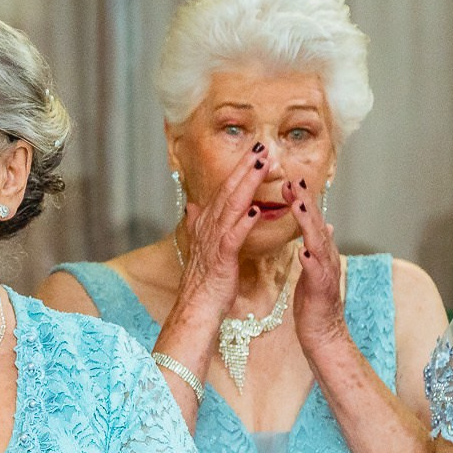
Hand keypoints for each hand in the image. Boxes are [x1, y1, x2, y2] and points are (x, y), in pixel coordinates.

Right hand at [169, 143, 272, 328]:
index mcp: (207, 223)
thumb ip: (197, 223)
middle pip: (229, 191)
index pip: (225, 189)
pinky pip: (233, 236)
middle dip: (245, 167)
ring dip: (246, 185)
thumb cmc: (205, 279)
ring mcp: (214, 241)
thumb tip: (191, 206)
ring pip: (232, 206)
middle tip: (261, 146)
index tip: (255, 151)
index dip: (240, 169)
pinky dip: (242, 223)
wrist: (197, 306)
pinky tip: (254, 210)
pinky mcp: (222, 258)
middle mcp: (209, 227)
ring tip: (261, 166)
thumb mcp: (201, 246)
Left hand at [286, 178, 348, 354]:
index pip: (310, 220)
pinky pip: (317, 273)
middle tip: (294, 180)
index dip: (301, 199)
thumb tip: (325, 225)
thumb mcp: (314, 269)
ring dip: (308, 223)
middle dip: (305, 201)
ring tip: (298, 205)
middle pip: (316, 224)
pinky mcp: (322, 290)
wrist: (322, 333)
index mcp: (320, 251)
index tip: (288, 180)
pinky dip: (311, 261)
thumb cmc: (314, 302)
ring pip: (318, 242)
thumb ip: (318, 246)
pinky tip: (303, 251)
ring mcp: (326, 272)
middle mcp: (326, 257)